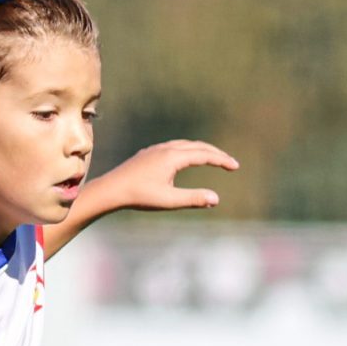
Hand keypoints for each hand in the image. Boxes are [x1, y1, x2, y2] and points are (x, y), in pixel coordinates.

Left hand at [97, 139, 239, 211]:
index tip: (235, 166)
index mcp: (172, 158)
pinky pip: (174, 147)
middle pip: (197, 146)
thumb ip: (193, 199)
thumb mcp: (169, 201)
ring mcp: (155, 150)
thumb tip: (216, 199)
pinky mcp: (148, 154)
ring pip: (185, 145)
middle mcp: (165, 149)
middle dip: (216, 153)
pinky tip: (187, 159)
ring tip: (213, 159)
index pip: (204, 155)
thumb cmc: (139, 196)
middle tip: (230, 163)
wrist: (111, 189)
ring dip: (202, 150)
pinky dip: (189, 150)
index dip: (222, 160)